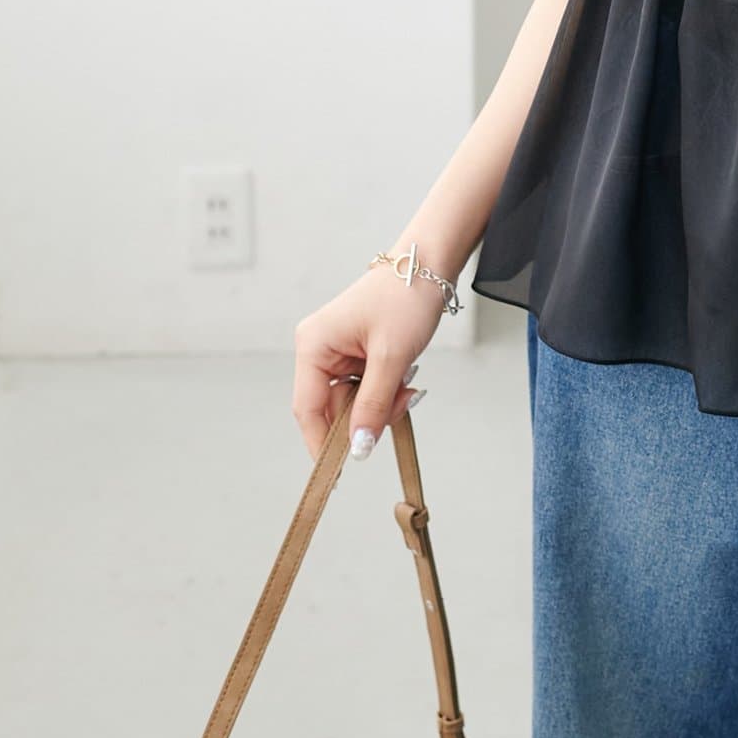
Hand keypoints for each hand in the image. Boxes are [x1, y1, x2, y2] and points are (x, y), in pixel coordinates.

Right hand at [292, 257, 445, 461]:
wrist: (430, 263)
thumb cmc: (405, 297)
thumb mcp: (391, 357)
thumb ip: (373, 406)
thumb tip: (359, 449)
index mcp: (313, 345)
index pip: (308, 409)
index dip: (323, 444)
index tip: (339, 474)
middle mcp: (318, 349)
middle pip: (333, 409)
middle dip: (368, 415)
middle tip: (402, 402)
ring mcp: (337, 351)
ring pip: (353, 402)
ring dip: (382, 402)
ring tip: (409, 384)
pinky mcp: (356, 352)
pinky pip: (365, 388)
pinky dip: (386, 391)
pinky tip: (405, 377)